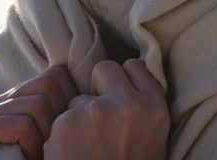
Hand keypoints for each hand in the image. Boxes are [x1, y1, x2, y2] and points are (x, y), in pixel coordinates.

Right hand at [0, 64, 77, 159]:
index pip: (55, 75)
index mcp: (13, 99)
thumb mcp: (56, 135)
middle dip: (60, 118)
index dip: (70, 103)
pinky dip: (32, 146)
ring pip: (38, 104)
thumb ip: (62, 106)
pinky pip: (23, 125)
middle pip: (48, 85)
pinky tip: (26, 159)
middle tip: (52, 146)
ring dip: (47, 136)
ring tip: (40, 154)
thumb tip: (95, 76)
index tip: (65, 132)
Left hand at [44, 59, 169, 159]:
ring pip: (78, 96)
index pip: (135, 66)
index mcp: (155, 108)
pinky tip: (73, 153)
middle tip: (100, 120)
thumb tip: (126, 75)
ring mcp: (96, 111)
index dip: (124, 81)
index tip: (121, 97)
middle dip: (98, 88)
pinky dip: (62, 134)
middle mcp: (129, 104)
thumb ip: (143, 106)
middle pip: (105, 69)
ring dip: (78, 116)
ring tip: (88, 147)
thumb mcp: (153, 137)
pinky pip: (61, 116)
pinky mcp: (67, 121)